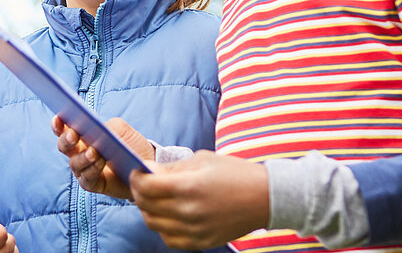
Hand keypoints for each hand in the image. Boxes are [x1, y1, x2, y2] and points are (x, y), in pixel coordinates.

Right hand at [52, 115, 148, 199]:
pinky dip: (93, 170)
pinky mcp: (93, 184)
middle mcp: (78, 153)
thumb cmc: (130, 145)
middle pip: (64, 146)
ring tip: (93, 152)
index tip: (58, 118)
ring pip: (74, 163)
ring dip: (83, 157)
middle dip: (66, 140)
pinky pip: (87, 178)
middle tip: (74, 135)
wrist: (145, 167)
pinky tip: (100, 162)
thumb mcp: (121, 130)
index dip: (58, 124)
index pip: (63, 129)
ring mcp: (84, 169)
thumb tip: (97, 128)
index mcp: (81, 135)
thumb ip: (108, 126)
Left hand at [129, 150, 269, 249]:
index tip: (138, 171)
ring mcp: (194, 230)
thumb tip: (147, 170)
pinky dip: (163, 227)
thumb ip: (172, 167)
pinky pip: (169, 239)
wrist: (265, 198)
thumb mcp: (202, 160)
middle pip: (145, 205)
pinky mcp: (201, 242)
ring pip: (153, 223)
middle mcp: (189, 211)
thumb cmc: (235, 173)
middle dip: (139, 191)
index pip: (146, 186)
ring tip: (156, 199)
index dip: (136, 177)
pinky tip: (169, 215)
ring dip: (148, 210)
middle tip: (144, 183)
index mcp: (189, 186)